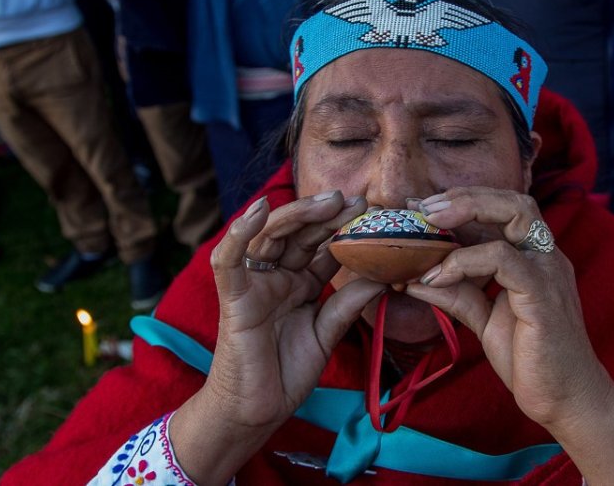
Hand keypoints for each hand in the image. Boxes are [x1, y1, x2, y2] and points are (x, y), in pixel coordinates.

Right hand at [202, 191, 381, 429]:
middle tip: (355, 200)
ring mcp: (253, 284)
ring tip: (327, 201)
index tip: (373, 213)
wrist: (255, 412)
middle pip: (298, 234)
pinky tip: (258, 210)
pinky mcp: (233, 298)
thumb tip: (383, 276)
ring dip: (297, 214)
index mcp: (298, 283)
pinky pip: (229, 260)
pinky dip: (240, 232)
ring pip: (270, 236)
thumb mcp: (327, 334)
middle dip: (325, 214)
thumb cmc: (286, 373)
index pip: (321, 246)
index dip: (344, 228)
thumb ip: (348, 304)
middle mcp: (275, 277)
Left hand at [403, 187, 613, 431]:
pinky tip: (437, 277)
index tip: (423, 207)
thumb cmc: (529, 359)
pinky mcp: (542, 294)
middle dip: (466, 195)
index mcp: (534, 258)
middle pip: (513, 199)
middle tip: (424, 208)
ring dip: (466, 212)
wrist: (564, 400)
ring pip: (515, 213)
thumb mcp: (484, 319)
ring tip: (428, 226)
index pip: (504, 210)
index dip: (463, 201)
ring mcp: (548, 271)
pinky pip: (503, 258)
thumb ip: (457, 294)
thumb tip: (414, 279)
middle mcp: (545, 256)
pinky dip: (464, 261)